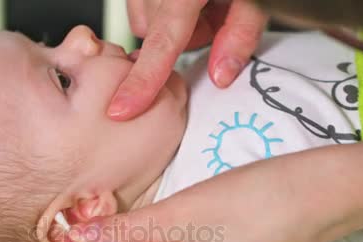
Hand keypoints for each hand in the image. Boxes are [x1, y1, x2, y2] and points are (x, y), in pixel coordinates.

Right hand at [108, 0, 267, 119]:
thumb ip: (240, 33)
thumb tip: (220, 75)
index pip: (161, 43)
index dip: (143, 82)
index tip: (122, 109)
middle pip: (153, 32)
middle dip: (183, 36)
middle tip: (215, 16)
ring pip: (146, 18)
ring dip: (174, 22)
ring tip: (204, 0)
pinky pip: (144, 0)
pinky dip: (167, 5)